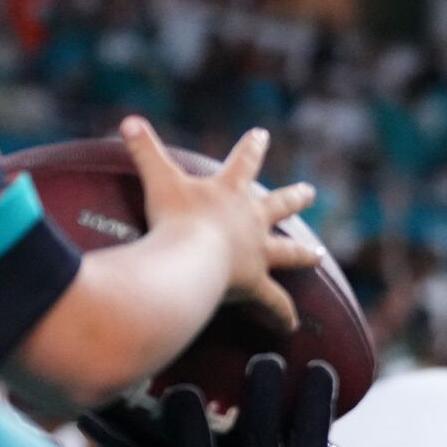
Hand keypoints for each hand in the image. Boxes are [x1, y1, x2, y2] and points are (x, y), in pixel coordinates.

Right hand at [120, 117, 318, 332]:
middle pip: (280, 204)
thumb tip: (128, 119)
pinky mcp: (255, 283)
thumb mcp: (158, 179)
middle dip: (294, 197)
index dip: (252, 146)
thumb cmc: (174, 218)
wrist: (189, 259)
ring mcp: (257, 252)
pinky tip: (290, 326)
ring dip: (303, 253)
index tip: (262, 134)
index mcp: (230, 192)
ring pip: (288, 251)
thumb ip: (144, 150)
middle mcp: (252, 220)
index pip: (245, 161)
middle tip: (309, 191)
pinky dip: (282, 314)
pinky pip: (273, 303)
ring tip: (319, 255)